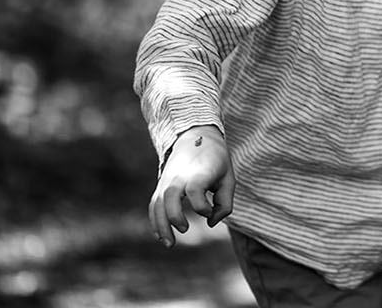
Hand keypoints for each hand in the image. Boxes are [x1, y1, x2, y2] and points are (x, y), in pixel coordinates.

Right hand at [149, 125, 234, 246]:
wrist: (196, 137)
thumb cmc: (216, 161)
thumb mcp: (228, 178)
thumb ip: (225, 203)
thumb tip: (210, 223)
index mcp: (198, 172)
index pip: (195, 191)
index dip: (203, 207)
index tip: (210, 212)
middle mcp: (179, 176)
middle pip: (169, 197)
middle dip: (174, 217)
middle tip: (184, 229)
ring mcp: (167, 181)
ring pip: (157, 203)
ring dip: (161, 225)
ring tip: (169, 244)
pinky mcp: (161, 185)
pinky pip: (153, 204)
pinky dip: (155, 220)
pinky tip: (161, 236)